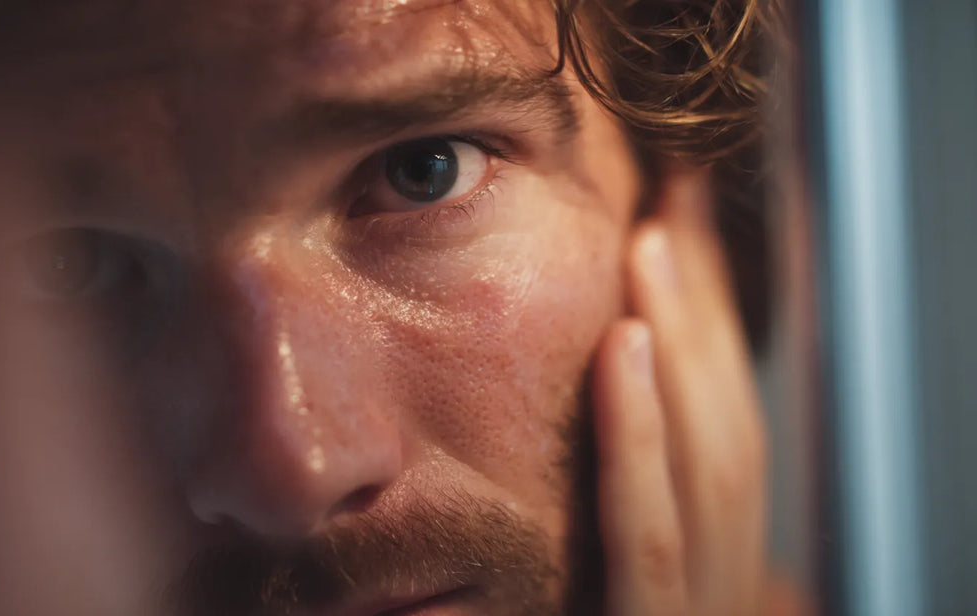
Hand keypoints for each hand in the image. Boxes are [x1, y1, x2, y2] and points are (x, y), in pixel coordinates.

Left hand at [593, 167, 772, 614]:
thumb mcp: (623, 590)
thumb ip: (626, 513)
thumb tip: (607, 399)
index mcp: (714, 564)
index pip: (724, 427)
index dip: (714, 327)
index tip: (684, 236)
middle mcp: (722, 584)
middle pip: (726, 430)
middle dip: (705, 316)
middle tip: (672, 209)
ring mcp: (693, 613)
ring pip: (706, 467)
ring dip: (683, 349)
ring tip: (654, 249)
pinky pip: (647, 542)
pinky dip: (641, 441)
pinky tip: (620, 352)